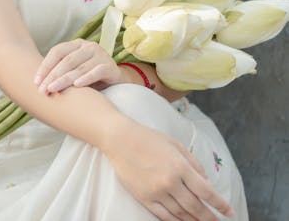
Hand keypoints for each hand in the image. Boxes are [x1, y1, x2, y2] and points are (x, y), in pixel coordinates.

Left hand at [34, 39, 127, 93]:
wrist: (116, 81)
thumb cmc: (89, 76)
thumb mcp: (74, 70)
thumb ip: (60, 72)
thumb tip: (35, 82)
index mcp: (76, 44)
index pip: (57, 51)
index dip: (45, 66)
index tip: (35, 81)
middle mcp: (88, 46)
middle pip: (66, 60)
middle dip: (52, 76)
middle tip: (42, 90)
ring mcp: (100, 54)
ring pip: (79, 67)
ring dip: (64, 80)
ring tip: (53, 90)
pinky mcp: (110, 66)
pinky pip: (96, 71)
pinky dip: (86, 78)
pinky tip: (77, 86)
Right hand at [106, 119, 233, 220]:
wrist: (121, 140)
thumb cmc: (149, 138)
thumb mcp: (176, 144)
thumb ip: (193, 163)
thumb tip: (207, 182)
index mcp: (180, 166)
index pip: (206, 191)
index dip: (220, 204)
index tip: (229, 212)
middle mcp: (170, 182)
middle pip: (196, 207)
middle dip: (209, 217)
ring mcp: (156, 192)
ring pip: (181, 214)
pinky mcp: (144, 198)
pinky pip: (164, 216)